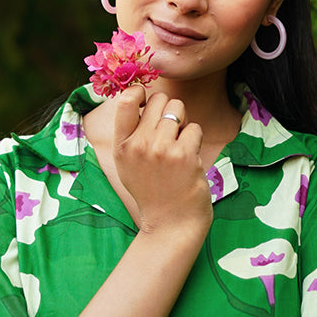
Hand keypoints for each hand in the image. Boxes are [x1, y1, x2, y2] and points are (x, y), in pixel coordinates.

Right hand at [111, 86, 212, 238]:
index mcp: (121, 146)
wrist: (170, 224)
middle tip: (170, 131)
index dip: (140, 92)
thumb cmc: (152, 191)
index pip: (125, 101)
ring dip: (183, 124)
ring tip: (179, 145)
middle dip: (168, 109)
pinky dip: (195, 140)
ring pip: (178, 109)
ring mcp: (161, 149)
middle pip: (158, 99)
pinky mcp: (184, 155)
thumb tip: (137, 96)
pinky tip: (189, 159)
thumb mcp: (127, 165)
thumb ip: (130, 134)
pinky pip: (194, 128)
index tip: (147, 101)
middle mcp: (138, 145)